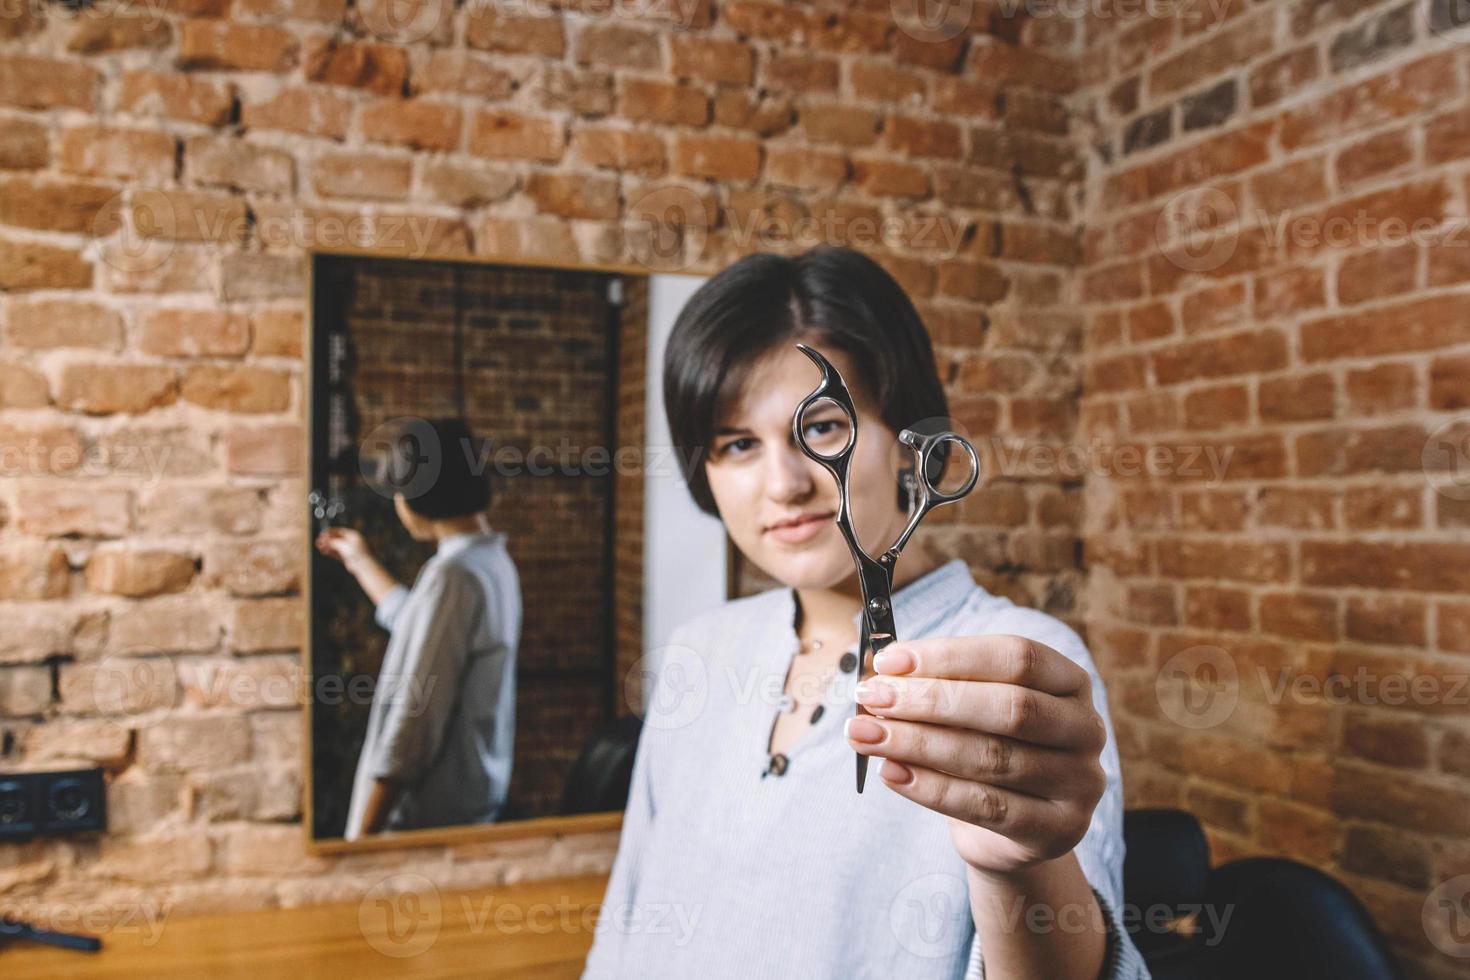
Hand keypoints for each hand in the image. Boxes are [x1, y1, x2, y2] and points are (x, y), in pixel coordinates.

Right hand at [315, 526, 370, 567]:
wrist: (363, 566)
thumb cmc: (357, 553)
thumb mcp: (344, 545)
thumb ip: (334, 541)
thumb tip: (325, 539)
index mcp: (352, 535)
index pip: (338, 531)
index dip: (329, 533)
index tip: (322, 534)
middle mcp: (350, 541)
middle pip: (336, 538)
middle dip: (327, 540)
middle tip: (318, 541)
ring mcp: (348, 549)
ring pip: (335, 546)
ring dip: (327, 546)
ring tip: (319, 547)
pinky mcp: (346, 557)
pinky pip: (336, 552)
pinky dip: (330, 551)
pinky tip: (324, 551)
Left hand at [844, 634, 1107, 877]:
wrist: (1012, 831)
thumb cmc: (988, 748)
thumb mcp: (970, 709)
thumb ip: (937, 685)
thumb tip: (880, 671)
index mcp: (1069, 682)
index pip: (1016, 657)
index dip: (950, 656)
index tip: (890, 660)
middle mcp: (1085, 729)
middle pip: (1008, 707)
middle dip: (931, 701)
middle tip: (872, 698)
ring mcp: (1078, 783)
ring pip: (993, 758)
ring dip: (919, 744)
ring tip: (866, 735)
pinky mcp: (1057, 830)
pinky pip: (987, 806)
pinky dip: (931, 789)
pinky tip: (891, 772)